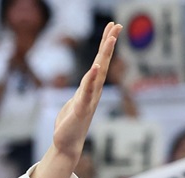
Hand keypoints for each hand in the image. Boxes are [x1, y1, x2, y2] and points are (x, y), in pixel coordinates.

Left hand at [47, 23, 120, 165]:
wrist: (67, 144)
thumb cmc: (71, 123)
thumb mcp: (77, 100)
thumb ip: (84, 89)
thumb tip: (89, 81)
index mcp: (91, 87)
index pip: (101, 61)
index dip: (106, 44)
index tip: (113, 27)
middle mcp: (94, 91)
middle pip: (104, 63)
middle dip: (109, 43)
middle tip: (117, 25)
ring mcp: (89, 100)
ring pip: (98, 74)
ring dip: (105, 56)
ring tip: (111, 39)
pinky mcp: (81, 109)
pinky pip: (87, 92)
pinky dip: (91, 79)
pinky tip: (96, 67)